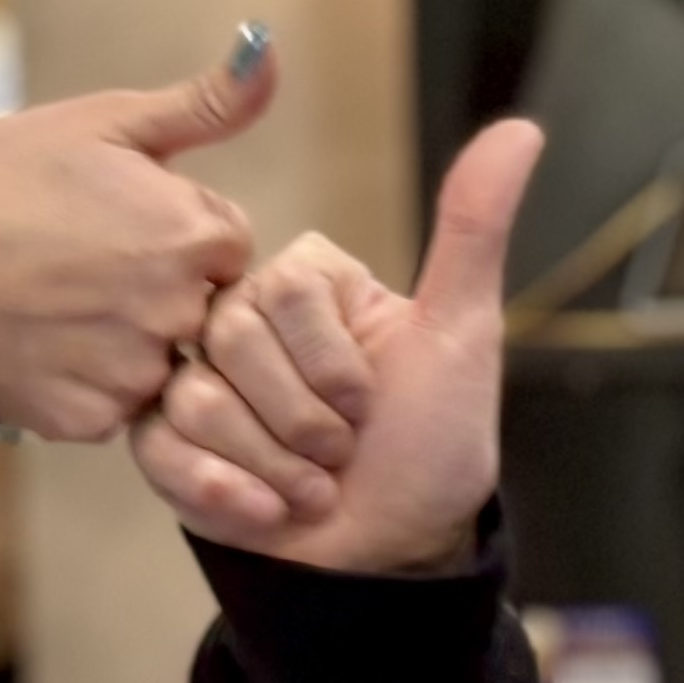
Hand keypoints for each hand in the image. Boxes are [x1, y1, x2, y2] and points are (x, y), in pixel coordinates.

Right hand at [0, 37, 271, 439]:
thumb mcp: (102, 122)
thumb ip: (205, 100)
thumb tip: (267, 45)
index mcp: (194, 234)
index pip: (229, 244)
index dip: (176, 229)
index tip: (118, 221)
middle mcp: (179, 311)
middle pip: (203, 307)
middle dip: (158, 287)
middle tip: (80, 262)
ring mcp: (134, 373)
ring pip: (162, 361)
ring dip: (126, 340)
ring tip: (57, 302)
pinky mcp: (89, 420)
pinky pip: (114, 406)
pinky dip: (86, 381)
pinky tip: (41, 342)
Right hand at [126, 119, 534, 573]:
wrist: (393, 553)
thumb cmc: (432, 445)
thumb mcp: (462, 335)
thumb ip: (472, 230)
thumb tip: (520, 129)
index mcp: (306, 285)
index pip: (285, 287)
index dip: (332, 361)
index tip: (372, 399)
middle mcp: (245, 322)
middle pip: (232, 339)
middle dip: (304, 420)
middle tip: (342, 450)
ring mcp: (201, 380)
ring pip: (198, 396)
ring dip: (274, 463)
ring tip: (312, 485)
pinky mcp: (169, 445)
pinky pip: (162, 447)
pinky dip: (226, 489)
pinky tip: (269, 511)